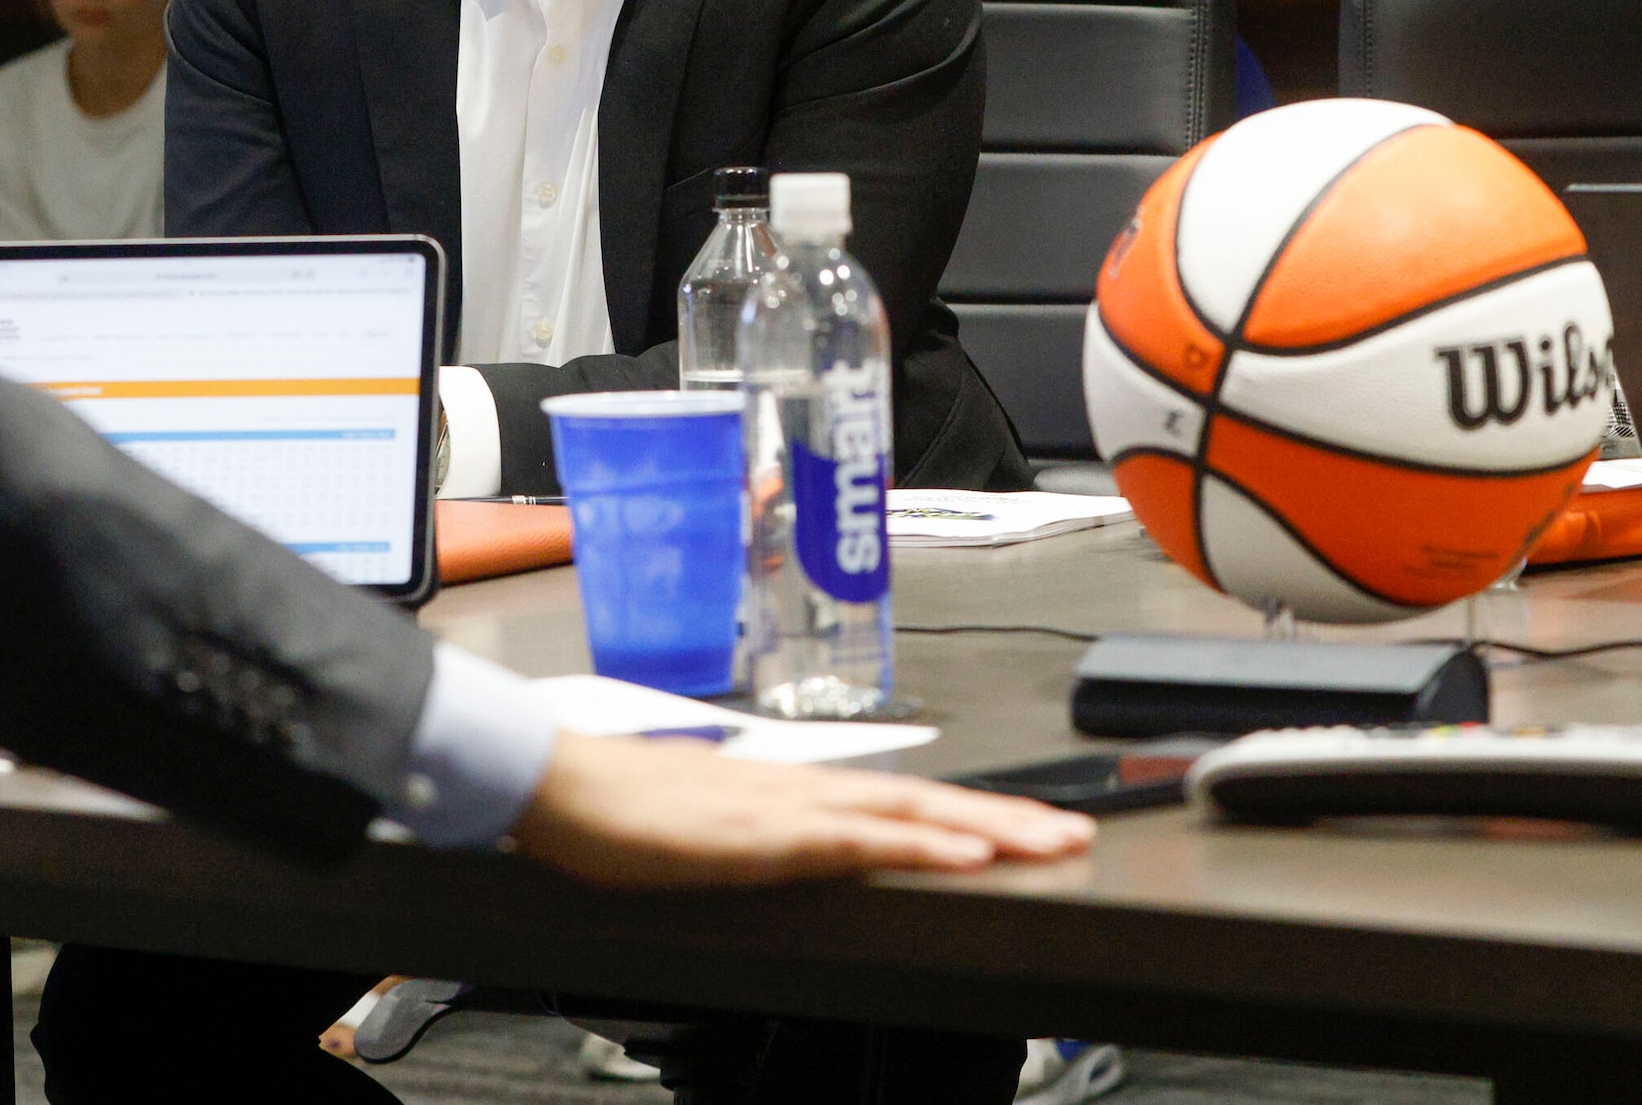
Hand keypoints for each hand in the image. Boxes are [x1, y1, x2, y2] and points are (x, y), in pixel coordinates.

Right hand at [505, 732, 1095, 888]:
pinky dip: (911, 844)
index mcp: (803, 796)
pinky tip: (954, 853)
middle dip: (1008, 820)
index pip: (910, 801)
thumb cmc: (629, 808)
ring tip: (1045, 842)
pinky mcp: (761, 840)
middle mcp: (810, 794)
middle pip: (929, 802)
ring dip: (981, 827)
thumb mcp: (721, 831)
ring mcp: (789, 813)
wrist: (562, 787)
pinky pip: (851, 843)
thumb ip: (776, 842)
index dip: (977, 814)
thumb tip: (818, 855)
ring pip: (906, 815)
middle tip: (1078, 834)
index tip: (1039, 828)